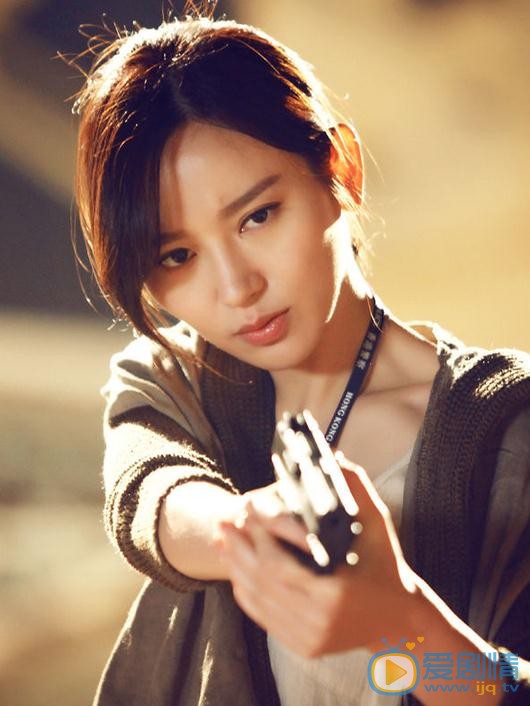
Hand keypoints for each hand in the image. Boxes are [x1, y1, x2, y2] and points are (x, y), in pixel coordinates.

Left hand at [215, 454, 418, 657]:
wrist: (398, 618)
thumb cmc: (386, 564)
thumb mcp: (376, 522)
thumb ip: (355, 487)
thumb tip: (331, 458)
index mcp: (336, 589)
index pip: (279, 560)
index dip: (258, 533)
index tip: (247, 507)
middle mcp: (320, 618)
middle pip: (262, 579)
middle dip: (239, 547)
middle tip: (223, 522)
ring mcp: (310, 636)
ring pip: (259, 598)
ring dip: (236, 567)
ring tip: (223, 542)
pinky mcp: (304, 645)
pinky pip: (264, 617)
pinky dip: (246, 592)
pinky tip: (236, 571)